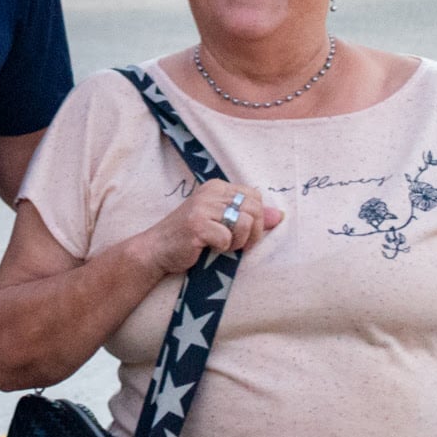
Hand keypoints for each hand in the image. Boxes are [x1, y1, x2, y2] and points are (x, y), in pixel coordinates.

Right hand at [141, 179, 281, 277]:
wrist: (157, 249)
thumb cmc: (190, 238)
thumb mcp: (222, 223)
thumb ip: (248, 217)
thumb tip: (279, 216)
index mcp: (217, 187)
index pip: (255, 196)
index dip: (258, 218)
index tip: (246, 234)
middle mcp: (210, 192)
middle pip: (254, 208)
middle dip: (253, 232)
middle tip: (239, 245)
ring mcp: (202, 207)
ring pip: (243, 222)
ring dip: (238, 242)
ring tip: (224, 247)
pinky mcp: (197, 224)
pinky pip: (227, 238)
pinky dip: (222, 249)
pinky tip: (209, 248)